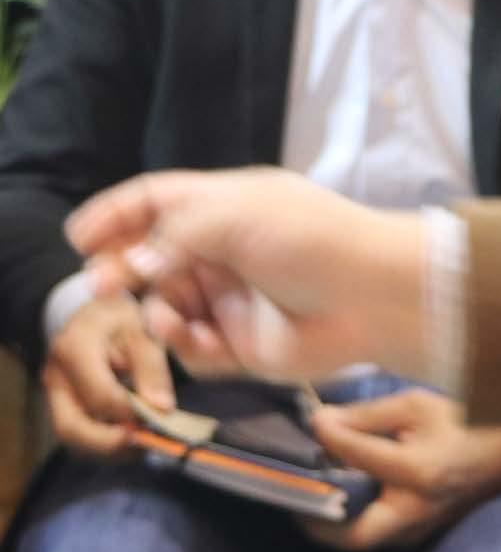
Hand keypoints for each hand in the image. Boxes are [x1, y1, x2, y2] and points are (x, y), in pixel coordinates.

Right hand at [41, 294, 173, 457]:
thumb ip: (152, 367)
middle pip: (71, 427)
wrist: (95, 313)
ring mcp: (54, 393)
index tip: (159, 416)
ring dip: (108, 448)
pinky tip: (133, 435)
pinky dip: (105, 441)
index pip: (99, 395)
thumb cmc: (121, 318)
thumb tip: (162, 409)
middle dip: (110, 444)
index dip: (130, 412)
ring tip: (144, 441)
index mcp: (74, 348)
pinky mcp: (62, 405)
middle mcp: (55, 376)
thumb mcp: (143, 329)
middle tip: (146, 443)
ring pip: (73, 436)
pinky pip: (79, 432)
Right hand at [66, 169, 427, 381]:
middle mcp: (224, 252)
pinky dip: (185, 343)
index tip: (79, 237)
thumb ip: (173, 235)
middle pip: (153, 261)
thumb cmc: (308, 239)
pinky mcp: (243, 345)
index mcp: (225, 208)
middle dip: (124, 272)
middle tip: (102, 285)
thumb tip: (132, 263)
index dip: (116, 216)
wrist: (370, 294)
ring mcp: (232, 300)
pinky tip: (190, 336)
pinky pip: (194, 348)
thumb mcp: (235, 215)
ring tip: (165, 315)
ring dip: (156, 311)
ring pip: (166, 307)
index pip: (157, 203)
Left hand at [307, 390, 500, 550]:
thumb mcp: (417, 406)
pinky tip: (344, 494)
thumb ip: (368, 415)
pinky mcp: (418, 536)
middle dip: (316, 516)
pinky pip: (376, 533)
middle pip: (350, 534)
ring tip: (315, 489)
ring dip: (332, 521)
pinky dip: (353, 519)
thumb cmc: (463, 424)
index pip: (356, 456)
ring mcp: (417, 530)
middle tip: (297, 490)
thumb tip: (323, 422)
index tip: (314, 421)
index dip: (328, 435)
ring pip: (361, 539)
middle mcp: (414, 510)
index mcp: (417, 471)